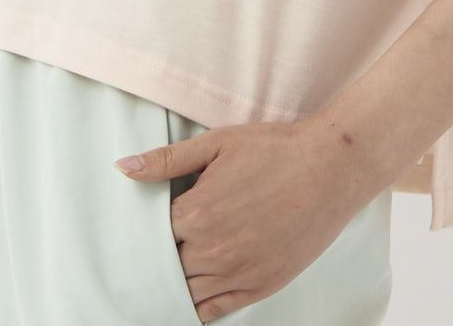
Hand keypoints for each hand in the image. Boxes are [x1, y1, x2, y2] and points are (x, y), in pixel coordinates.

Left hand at [113, 117, 374, 321]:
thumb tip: (122, 168)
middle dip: (160, 255)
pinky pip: (214, 310)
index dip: (145, 229)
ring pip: (186, 291)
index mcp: (198, 212)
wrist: (331, 167)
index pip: (151, 235)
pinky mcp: (261, 285)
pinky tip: (190, 294)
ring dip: (176, 280)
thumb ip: (167, 160)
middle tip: (159, 244)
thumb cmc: (274, 149)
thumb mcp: (218, 143)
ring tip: (172, 266)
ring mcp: (238, 272)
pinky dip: (197, 305)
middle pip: (166, 265)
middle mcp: (213, 249)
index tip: (146, 222)